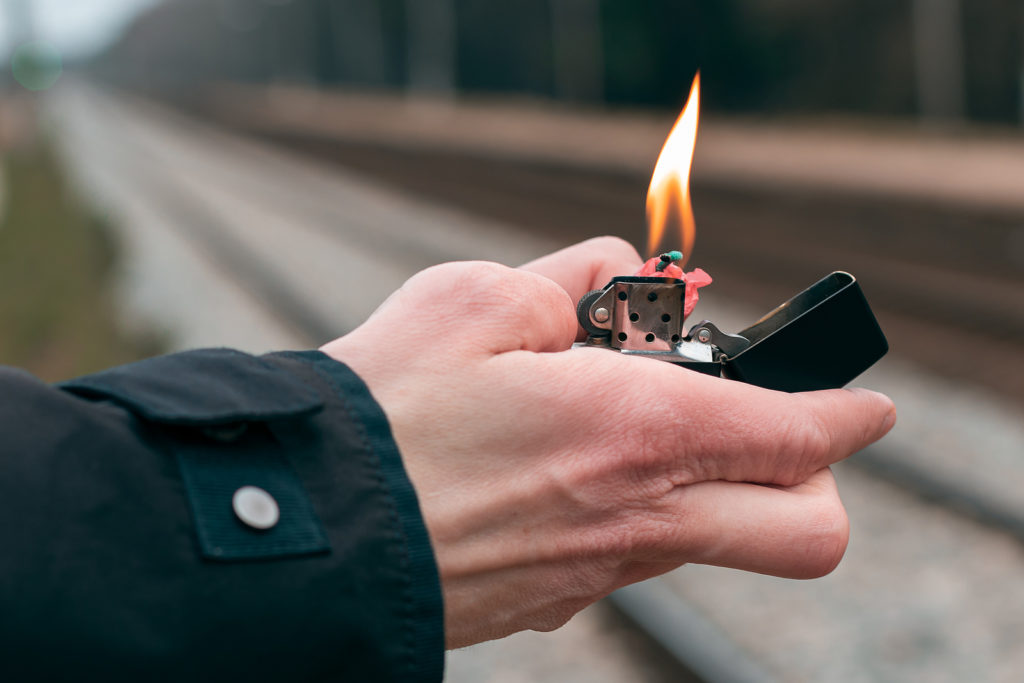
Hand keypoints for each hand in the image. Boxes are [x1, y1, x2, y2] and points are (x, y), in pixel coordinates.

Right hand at [320, 236, 895, 647]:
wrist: (310, 525)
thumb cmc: (388, 407)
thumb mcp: (481, 299)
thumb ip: (580, 277)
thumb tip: (634, 275)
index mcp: (638, 429)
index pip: (796, 433)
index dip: (846, 413)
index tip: (867, 406)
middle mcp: (639, 515)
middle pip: (802, 532)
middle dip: (811, 481)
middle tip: (758, 430)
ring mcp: (598, 572)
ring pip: (708, 541)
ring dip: (698, 481)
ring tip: (611, 422)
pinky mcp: (554, 600)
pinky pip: (624, 557)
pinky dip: (620, 509)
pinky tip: (547, 471)